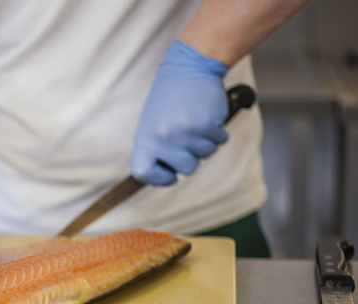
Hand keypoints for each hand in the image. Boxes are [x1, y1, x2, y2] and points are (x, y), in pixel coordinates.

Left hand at [130, 39, 229, 185]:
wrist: (188, 66)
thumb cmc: (170, 97)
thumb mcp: (152, 123)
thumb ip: (156, 147)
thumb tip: (164, 174)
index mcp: (145, 137)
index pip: (143, 172)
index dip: (158, 179)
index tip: (169, 174)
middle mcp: (163, 137)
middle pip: (186, 169)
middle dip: (193, 157)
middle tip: (190, 139)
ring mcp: (185, 131)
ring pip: (205, 154)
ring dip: (207, 142)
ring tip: (197, 122)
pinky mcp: (207, 123)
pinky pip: (219, 140)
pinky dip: (219, 131)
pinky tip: (208, 116)